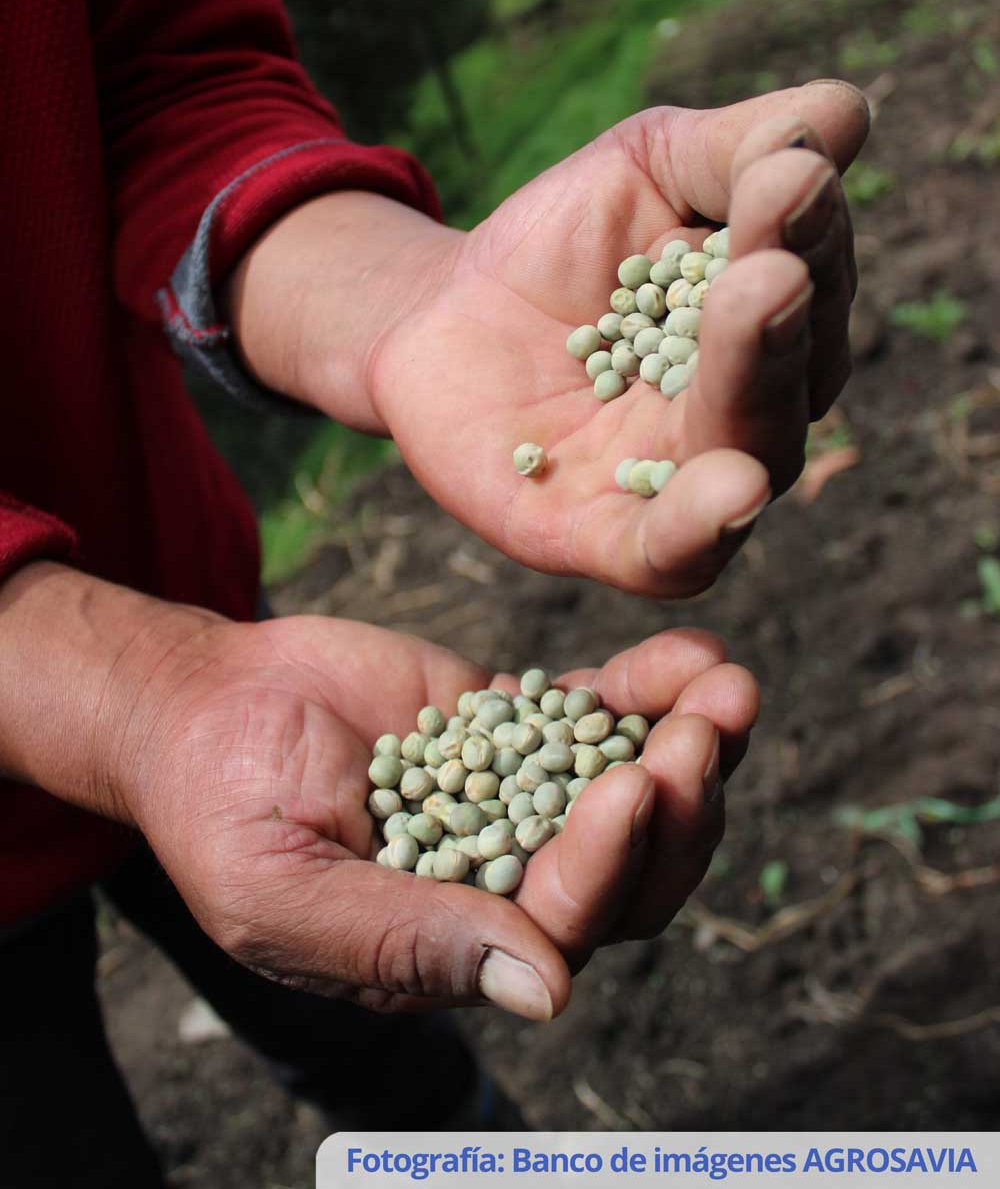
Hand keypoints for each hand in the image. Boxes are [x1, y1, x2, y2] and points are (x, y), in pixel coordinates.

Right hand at [124, 613, 757, 1019]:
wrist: (206, 708)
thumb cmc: (222, 810)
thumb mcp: (283, 894)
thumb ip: (404, 940)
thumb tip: (547, 991)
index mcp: (461, 945)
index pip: (567, 920)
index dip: (608, 861)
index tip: (629, 785)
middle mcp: (511, 879)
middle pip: (633, 866)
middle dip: (681, 803)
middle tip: (707, 726)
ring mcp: (525, 795)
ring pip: (636, 787)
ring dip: (690, 742)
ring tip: (724, 685)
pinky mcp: (521, 723)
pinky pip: (600, 712)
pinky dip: (649, 687)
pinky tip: (690, 654)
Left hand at [370, 80, 867, 595]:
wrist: (440, 315)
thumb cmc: (565, 241)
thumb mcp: (646, 167)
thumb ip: (738, 149)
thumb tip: (846, 112)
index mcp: (775, 320)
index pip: (809, 276)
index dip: (806, 229)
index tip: (790, 173)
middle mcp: (752, 409)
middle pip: (792, 373)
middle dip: (782, 312)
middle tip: (774, 260)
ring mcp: (683, 479)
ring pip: (746, 453)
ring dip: (756, 386)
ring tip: (758, 306)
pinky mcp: (609, 538)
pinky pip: (670, 550)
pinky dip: (702, 525)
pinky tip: (734, 491)